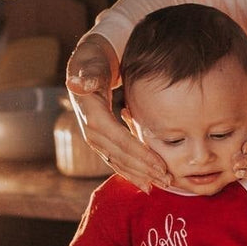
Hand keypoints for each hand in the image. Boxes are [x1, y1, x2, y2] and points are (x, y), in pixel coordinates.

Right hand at [66, 33, 167, 191]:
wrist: (85, 66)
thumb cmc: (93, 61)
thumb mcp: (90, 63)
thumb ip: (87, 73)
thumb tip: (78, 82)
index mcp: (92, 115)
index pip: (118, 139)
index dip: (140, 153)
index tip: (160, 164)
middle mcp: (91, 132)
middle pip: (120, 156)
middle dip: (144, 169)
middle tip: (168, 179)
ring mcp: (95, 139)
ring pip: (119, 162)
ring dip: (141, 175)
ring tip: (162, 184)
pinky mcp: (101, 142)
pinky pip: (117, 160)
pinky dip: (132, 172)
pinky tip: (147, 182)